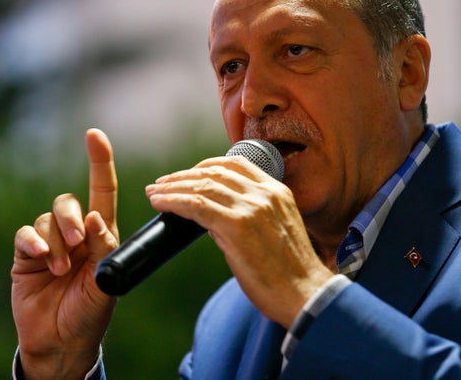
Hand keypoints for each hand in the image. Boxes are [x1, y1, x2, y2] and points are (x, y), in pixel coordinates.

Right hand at [11, 129, 119, 378]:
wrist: (63, 340)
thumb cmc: (91, 311)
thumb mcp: (106, 281)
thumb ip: (104, 249)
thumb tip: (96, 218)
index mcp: (102, 235)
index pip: (103, 191)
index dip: (100, 162)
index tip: (94, 135)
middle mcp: (76, 233)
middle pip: (70, 202)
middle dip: (72, 218)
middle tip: (78, 244)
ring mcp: (50, 243)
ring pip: (48, 218)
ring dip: (56, 240)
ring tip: (61, 269)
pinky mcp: (27, 254)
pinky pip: (27, 233)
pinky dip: (34, 242)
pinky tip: (42, 259)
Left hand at [145, 155, 332, 327]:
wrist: (306, 296)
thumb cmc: (290, 274)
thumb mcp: (273, 232)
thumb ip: (245, 219)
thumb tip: (212, 218)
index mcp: (276, 192)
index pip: (235, 164)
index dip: (204, 166)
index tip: (186, 176)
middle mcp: (265, 194)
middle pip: (214, 172)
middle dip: (183, 176)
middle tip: (161, 185)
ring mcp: (252, 208)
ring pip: (202, 186)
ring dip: (173, 188)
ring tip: (154, 193)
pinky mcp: (238, 226)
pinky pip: (197, 205)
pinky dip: (174, 202)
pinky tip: (160, 203)